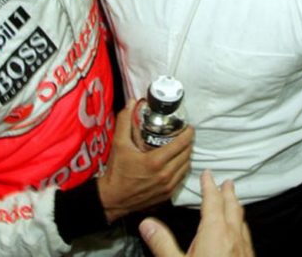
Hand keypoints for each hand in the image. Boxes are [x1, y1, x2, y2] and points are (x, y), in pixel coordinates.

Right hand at [97, 100, 193, 222]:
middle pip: (187, 154)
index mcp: (156, 161)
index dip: (188, 133)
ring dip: (187, 156)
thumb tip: (132, 103)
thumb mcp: (118, 144)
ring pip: (186, 167)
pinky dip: (182, 168)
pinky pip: (181, 178)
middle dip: (188, 143)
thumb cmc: (116, 171)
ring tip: (182, 147)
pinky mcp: (167, 195)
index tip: (188, 126)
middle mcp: (165, 174)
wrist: (113, 199)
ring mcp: (168, 186)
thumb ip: (125, 121)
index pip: (181, 144)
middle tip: (185, 134)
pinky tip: (177, 162)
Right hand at [139, 170, 253, 256]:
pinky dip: (241, 227)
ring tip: (233, 204)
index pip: (213, 202)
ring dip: (236, 209)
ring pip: (242, 223)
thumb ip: (162, 243)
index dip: (209, 186)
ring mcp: (245, 252)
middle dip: (228, 193)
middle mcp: (234, 238)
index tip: (207, 174)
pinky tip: (239, 236)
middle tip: (226, 182)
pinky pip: (246, 238)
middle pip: (233, 208)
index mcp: (216, 233)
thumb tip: (147, 224)